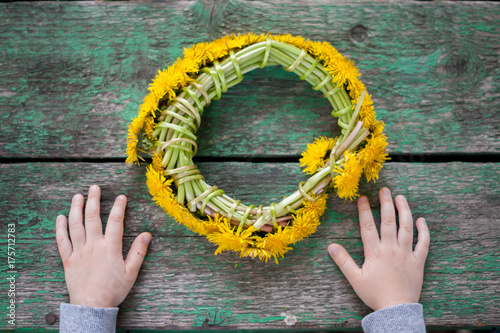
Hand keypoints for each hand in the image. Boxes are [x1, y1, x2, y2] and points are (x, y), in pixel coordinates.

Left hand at [56, 185, 151, 307]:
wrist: (92, 306)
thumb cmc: (113, 290)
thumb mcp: (131, 272)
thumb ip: (139, 251)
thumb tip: (147, 234)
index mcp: (110, 248)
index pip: (115, 222)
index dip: (119, 207)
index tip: (121, 197)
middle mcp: (93, 246)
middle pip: (92, 218)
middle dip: (94, 200)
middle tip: (94, 187)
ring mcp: (79, 252)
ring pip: (76, 225)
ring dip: (76, 209)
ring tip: (77, 196)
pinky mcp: (68, 260)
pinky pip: (62, 241)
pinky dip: (60, 228)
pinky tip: (61, 217)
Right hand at [328, 187, 429, 310]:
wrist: (397, 310)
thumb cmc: (375, 295)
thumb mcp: (355, 278)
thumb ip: (343, 261)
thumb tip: (331, 246)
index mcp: (375, 252)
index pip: (368, 226)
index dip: (364, 210)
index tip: (363, 198)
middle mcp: (391, 248)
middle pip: (388, 221)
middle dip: (386, 203)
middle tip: (384, 190)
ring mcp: (407, 254)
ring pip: (407, 227)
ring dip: (404, 211)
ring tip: (401, 198)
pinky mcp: (419, 261)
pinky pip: (424, 243)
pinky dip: (424, 231)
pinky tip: (421, 220)